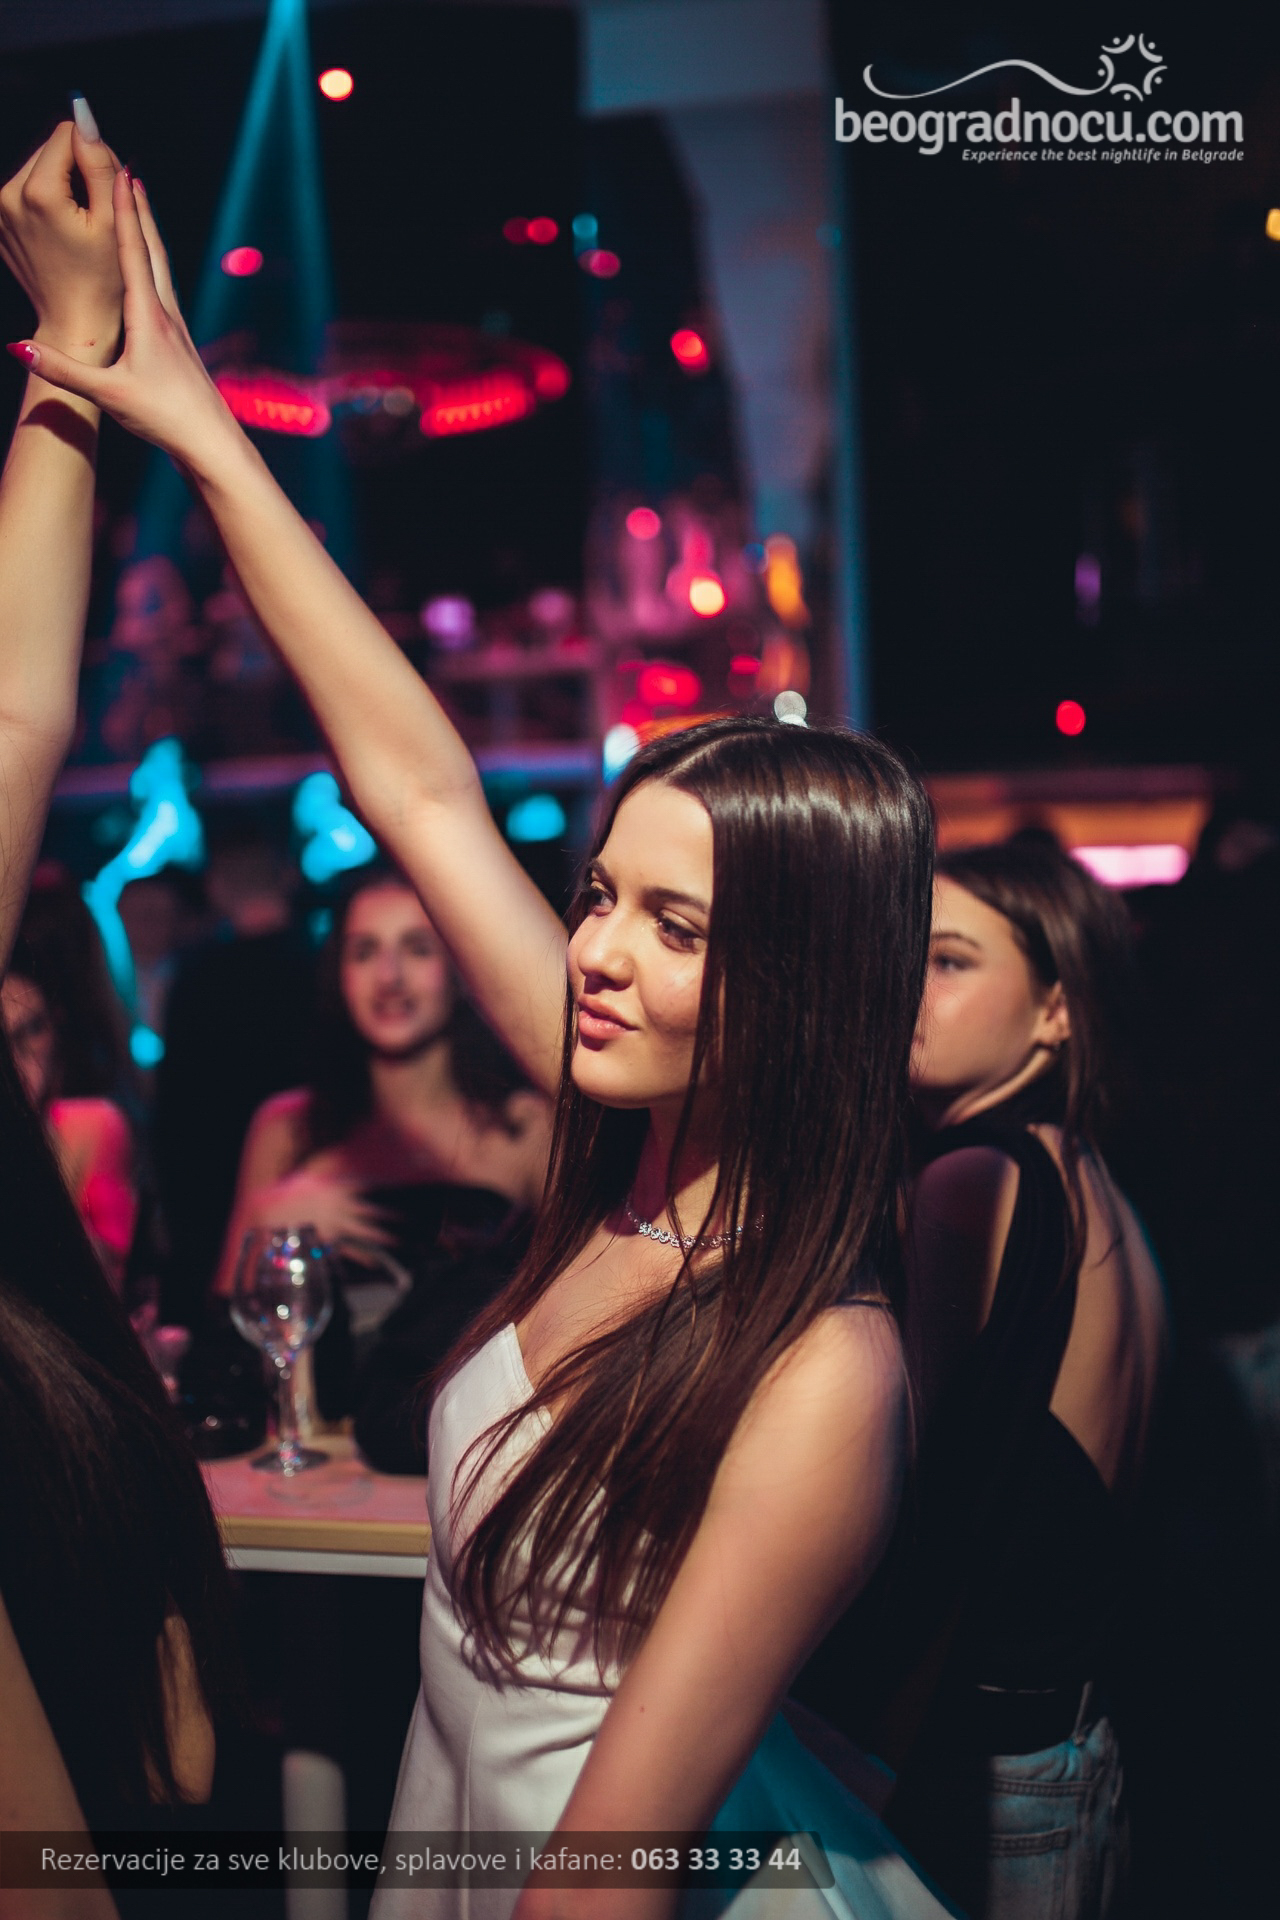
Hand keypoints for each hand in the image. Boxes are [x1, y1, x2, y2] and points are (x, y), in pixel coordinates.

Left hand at [0, 117, 123, 362]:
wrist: (74, 323)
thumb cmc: (102, 280)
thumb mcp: (113, 220)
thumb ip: (98, 161)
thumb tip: (83, 115)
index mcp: (38, 193)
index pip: (67, 134)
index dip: (94, 156)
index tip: (106, 192)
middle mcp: (8, 196)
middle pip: (49, 150)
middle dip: (75, 172)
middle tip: (95, 216)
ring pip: (37, 169)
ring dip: (62, 187)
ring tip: (79, 228)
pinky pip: (26, 194)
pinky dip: (47, 205)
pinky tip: (62, 234)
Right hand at [8, 169, 239, 466]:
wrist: (211, 442)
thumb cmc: (164, 417)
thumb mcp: (107, 394)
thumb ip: (62, 369)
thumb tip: (18, 346)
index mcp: (148, 316)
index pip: (132, 252)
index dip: (124, 210)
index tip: (118, 171)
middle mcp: (167, 314)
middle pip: (152, 249)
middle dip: (138, 209)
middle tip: (126, 170)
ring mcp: (178, 327)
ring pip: (162, 267)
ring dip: (149, 232)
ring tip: (139, 206)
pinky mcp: (181, 342)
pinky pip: (164, 289)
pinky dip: (154, 264)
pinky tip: (151, 267)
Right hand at [249, 1169, 394, 1251]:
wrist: (268, 1213)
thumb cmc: (288, 1192)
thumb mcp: (309, 1172)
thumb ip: (327, 1161)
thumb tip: (339, 1148)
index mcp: (335, 1188)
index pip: (362, 1185)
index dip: (379, 1186)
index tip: (397, 1188)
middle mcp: (337, 1206)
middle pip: (369, 1211)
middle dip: (387, 1215)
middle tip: (406, 1219)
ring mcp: (333, 1224)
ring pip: (362, 1232)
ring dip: (380, 1237)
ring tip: (396, 1241)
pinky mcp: (326, 1240)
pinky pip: (348, 1250)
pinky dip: (362, 1255)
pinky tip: (374, 1260)